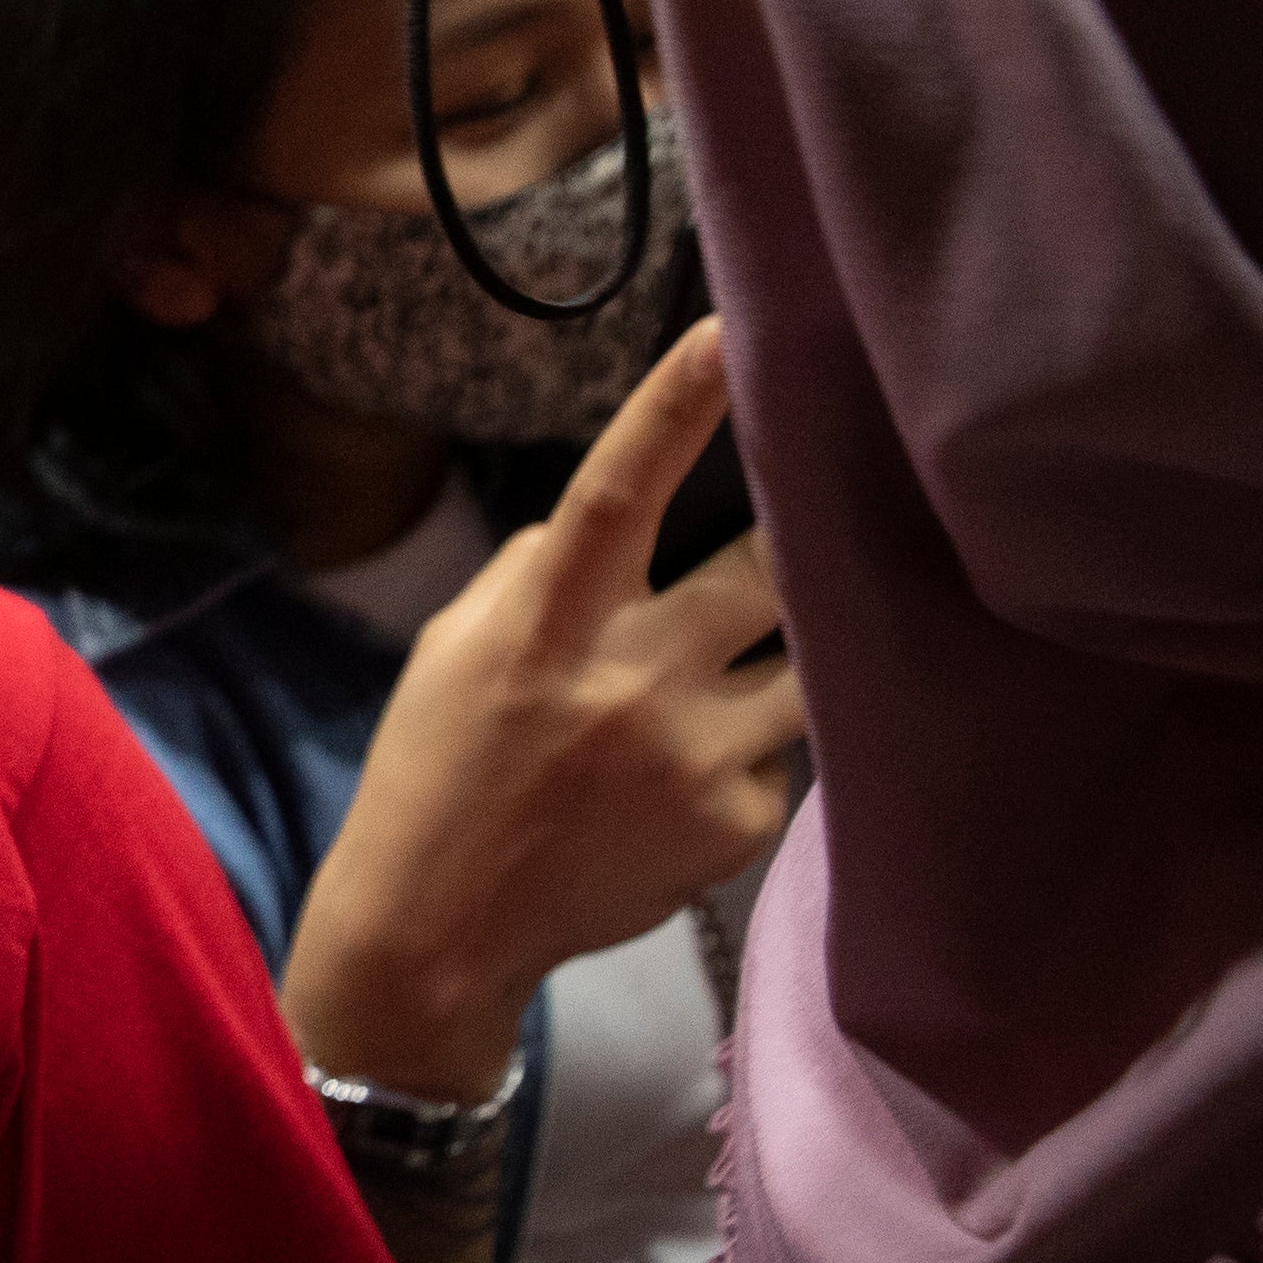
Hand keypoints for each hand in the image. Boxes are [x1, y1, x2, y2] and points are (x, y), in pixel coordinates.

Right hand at [285, 322, 801, 1098]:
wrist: (438, 931)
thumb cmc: (438, 767)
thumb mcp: (455, 650)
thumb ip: (541, 574)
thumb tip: (627, 518)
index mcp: (547, 626)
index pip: (614, 493)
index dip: (675, 408)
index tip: (732, 331)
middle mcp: (631, 682)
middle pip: (771, 566)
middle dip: (803, 532)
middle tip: (824, 507)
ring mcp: (696, 757)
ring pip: (807, 660)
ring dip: (780, 652)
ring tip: (725, 675)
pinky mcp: (738, 824)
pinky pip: (781, 753)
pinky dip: (746, 752)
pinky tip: (682, 784)